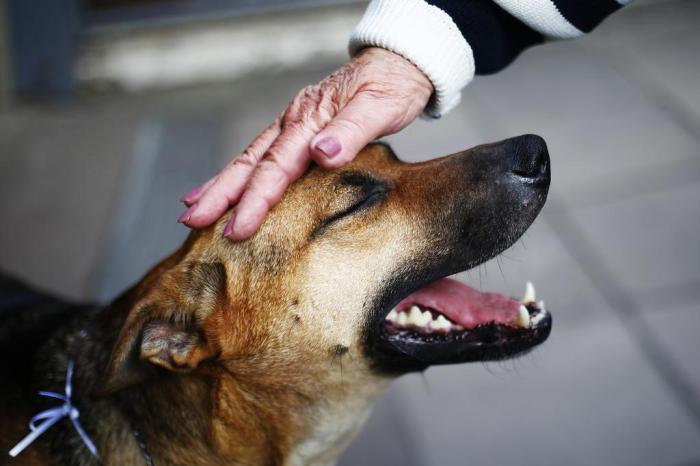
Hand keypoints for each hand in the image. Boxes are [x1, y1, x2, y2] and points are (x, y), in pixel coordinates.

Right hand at [178, 47, 432, 239]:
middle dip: (220, 194)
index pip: (276, 165)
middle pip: (250, 162)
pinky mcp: (297, 130)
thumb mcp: (381, 106)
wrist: (398, 63)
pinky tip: (224, 186)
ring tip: (193, 208)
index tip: (238, 227)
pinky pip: (262, 155)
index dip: (256, 199)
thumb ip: (352, 130)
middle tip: (191, 221)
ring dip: (221, 186)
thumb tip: (322, 152)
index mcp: (309, 119)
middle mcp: (294, 122)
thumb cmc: (393, 86)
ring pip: (249, 159)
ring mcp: (292, 125)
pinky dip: (240, 173)